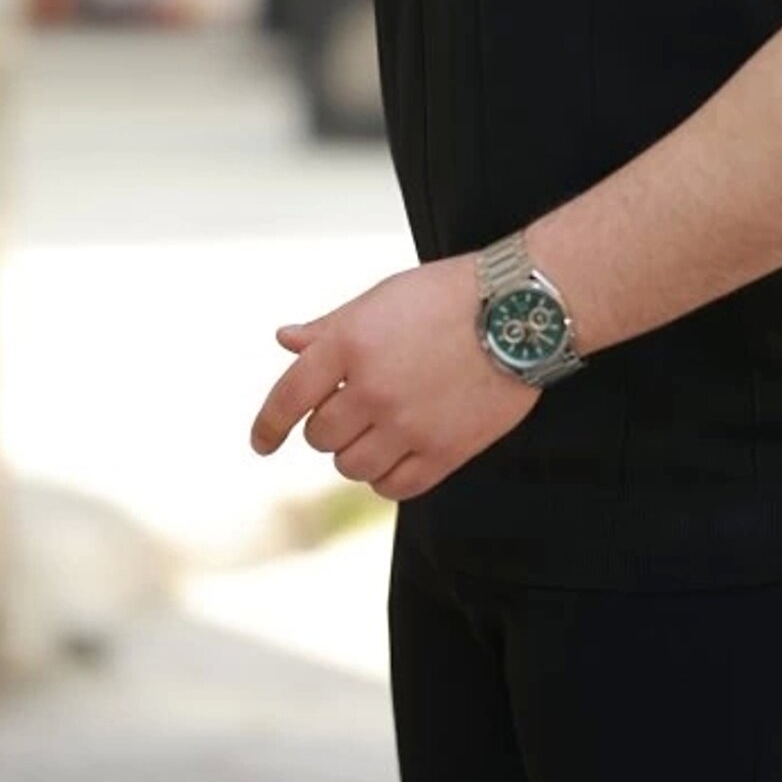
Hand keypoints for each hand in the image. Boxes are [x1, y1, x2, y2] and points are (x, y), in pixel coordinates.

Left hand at [248, 255, 540, 500]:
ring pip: (351, 466)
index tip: (262, 443)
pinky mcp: (443, 452)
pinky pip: (393, 486)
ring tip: (381, 427)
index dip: (267, 427)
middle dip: (328, 424)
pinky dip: (386, 476)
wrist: (519, 310)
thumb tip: (285, 341)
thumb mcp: (381, 297)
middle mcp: (371, 389)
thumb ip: (330, 327)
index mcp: (349, 344)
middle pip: (320, 436)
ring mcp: (408, 425)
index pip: (288, 398)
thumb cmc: (448, 294)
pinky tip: (398, 453)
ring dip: (356, 451)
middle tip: (354, 407)